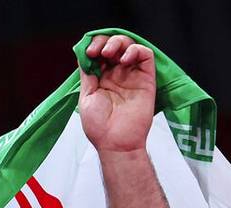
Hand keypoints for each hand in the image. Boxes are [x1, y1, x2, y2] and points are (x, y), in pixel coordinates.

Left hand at [78, 35, 155, 153]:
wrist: (116, 143)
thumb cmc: (99, 126)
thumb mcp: (87, 96)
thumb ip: (88, 74)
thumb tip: (84, 54)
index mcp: (102, 79)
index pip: (99, 53)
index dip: (94, 46)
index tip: (88, 53)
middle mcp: (117, 75)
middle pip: (114, 46)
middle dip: (105, 42)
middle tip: (98, 51)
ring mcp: (132, 76)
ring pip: (129, 46)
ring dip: (119, 43)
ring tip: (109, 52)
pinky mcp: (146, 79)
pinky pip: (145, 55)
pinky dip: (135, 50)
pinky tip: (124, 59)